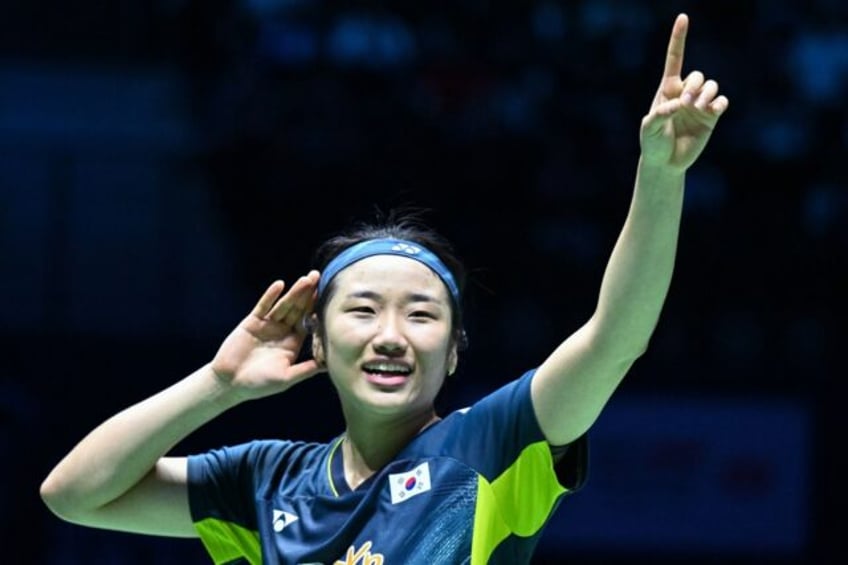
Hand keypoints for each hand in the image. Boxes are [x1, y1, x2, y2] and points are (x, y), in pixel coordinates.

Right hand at [211, 271, 323, 400]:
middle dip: (307, 293)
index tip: (328, 296)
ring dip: (294, 292)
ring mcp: (267, 325)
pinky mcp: (252, 322)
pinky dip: (270, 296)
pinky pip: (263, 306)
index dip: (316, 309)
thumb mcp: (286, 378)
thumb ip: (305, 369)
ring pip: (283, 305)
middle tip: (318, 276)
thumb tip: (329, 366)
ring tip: (305, 280)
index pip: (308, 321)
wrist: (230, 383)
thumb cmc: (259, 384)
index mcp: (293, 343)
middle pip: (297, 309)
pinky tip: (279, 285)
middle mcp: (282, 331)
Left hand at [640, 13, 728, 170]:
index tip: (683, 18)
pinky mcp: (711, 117)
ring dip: (706, 94)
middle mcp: (686, 93)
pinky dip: (718, 104)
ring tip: (696, 109)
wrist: (665, 163)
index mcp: (667, 90)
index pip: (675, 59)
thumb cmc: (652, 143)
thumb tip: (679, 104)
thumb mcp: (648, 128)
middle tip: (685, 104)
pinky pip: (722, 102)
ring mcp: (699, 105)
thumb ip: (660, 113)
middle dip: (694, 86)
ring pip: (712, 86)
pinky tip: (711, 112)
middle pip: (697, 75)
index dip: (678, 38)